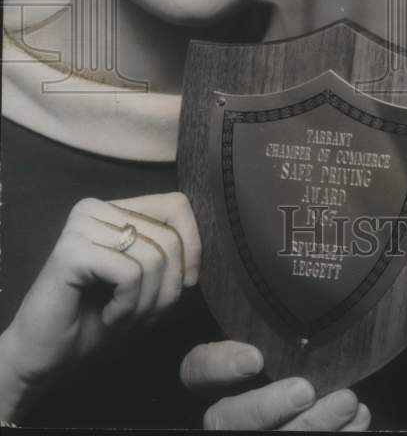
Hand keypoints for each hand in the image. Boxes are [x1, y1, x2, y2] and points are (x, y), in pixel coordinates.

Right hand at [0, 192, 200, 418]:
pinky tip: (106, 317)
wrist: (46, 356)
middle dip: (168, 288)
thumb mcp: (145, 278)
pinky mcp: (70, 251)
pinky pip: (130, 275)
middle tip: (145, 315)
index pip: (177, 204)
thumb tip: (207, 241)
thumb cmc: (97, 316)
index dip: (192, 244)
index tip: (187, 282)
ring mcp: (80, 226)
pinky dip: (127, 308)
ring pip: (153, 258)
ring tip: (123, 317)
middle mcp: (95, 208)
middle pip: (169, 237)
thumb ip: (169, 250)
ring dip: (147, 303)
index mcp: (115, 208)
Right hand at [180, 340, 370, 429]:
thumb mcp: (283, 332)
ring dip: (313, 424)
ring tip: (348, 401)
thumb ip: (277, 321)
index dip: (219, 366)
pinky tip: (360, 418)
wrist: (318, 389)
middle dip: (264, 407)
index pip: (195, 371)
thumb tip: (305, 277)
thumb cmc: (302, 348)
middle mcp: (228, 412)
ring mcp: (254, 433)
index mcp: (219, 379)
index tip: (255, 357)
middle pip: (223, 418)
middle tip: (305, 389)